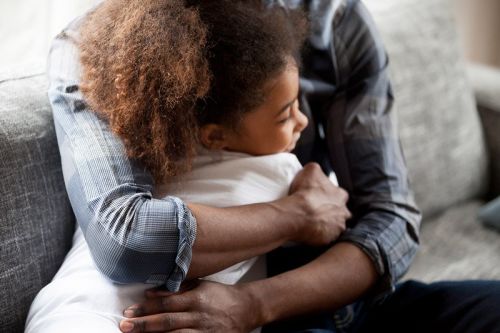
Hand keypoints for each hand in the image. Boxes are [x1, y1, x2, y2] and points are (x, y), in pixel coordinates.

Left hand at [119, 280, 256, 332]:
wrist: (246, 309)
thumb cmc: (219, 296)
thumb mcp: (200, 286)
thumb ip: (177, 289)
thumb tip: (150, 292)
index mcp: (197, 298)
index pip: (167, 302)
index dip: (147, 307)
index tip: (129, 311)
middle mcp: (199, 315)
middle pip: (167, 321)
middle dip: (144, 324)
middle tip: (125, 325)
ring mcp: (204, 332)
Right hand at [283, 162, 350, 245]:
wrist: (298, 214)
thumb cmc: (305, 192)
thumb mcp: (311, 170)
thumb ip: (316, 169)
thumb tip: (315, 169)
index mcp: (341, 196)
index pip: (340, 195)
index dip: (330, 196)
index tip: (320, 197)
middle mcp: (344, 213)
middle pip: (340, 212)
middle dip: (332, 212)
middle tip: (317, 212)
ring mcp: (337, 228)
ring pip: (334, 227)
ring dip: (327, 225)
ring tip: (313, 223)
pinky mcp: (328, 240)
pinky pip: (325, 238)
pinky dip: (319, 235)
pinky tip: (310, 231)